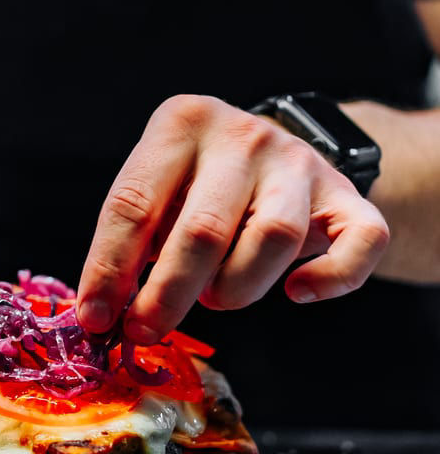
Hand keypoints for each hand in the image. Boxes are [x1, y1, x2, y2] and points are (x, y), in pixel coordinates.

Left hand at [77, 94, 390, 343]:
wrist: (277, 152)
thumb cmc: (197, 183)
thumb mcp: (155, 190)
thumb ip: (132, 240)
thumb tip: (102, 310)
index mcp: (180, 124)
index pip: (133, 204)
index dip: (108, 269)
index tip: (95, 318)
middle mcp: (242, 135)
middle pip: (203, 229)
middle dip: (168, 294)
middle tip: (146, 329)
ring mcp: (299, 162)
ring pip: (272, 239)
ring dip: (234, 288)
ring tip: (214, 295)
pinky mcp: (347, 194)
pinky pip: (358, 243)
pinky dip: (330, 280)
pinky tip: (296, 293)